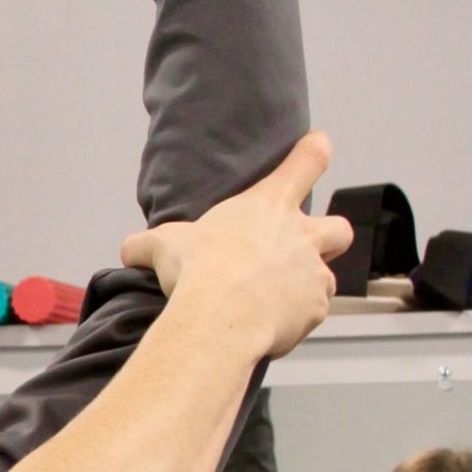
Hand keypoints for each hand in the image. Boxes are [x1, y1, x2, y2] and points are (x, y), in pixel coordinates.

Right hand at [121, 132, 350, 357]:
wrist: (218, 317)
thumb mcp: (161, 245)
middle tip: (305, 250)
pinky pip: (311, 315)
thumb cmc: (196, 272)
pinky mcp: (315, 309)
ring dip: (305, 288)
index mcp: (268, 206)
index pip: (307, 162)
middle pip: (340, 228)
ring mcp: (313, 273)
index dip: (315, 150)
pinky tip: (268, 326)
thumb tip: (131, 249)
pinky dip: (295, 321)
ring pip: (325, 278)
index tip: (319, 145)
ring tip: (273, 303)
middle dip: (330, 238)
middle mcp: (300, 236)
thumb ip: (148, 243)